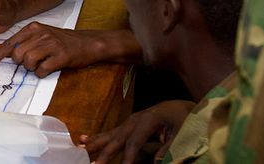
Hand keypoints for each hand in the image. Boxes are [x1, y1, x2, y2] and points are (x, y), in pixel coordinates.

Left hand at [0, 23, 99, 75]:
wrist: (86, 43)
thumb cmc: (61, 40)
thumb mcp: (39, 36)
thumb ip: (19, 41)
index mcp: (33, 28)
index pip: (10, 43)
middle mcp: (41, 34)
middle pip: (17, 54)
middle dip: (20, 63)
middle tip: (31, 62)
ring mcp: (51, 44)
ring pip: (28, 62)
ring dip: (32, 68)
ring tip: (41, 64)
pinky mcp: (61, 56)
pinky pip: (42, 70)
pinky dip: (42, 73)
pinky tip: (47, 69)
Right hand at [80, 100, 194, 163]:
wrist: (178, 105)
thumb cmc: (181, 118)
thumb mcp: (180, 132)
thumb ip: (168, 146)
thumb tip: (157, 161)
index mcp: (147, 120)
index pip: (134, 142)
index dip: (128, 157)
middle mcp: (134, 120)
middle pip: (117, 139)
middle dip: (105, 153)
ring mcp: (129, 121)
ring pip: (110, 134)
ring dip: (95, 143)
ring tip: (81, 149)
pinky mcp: (127, 125)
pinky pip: (110, 132)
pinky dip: (97, 137)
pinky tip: (84, 139)